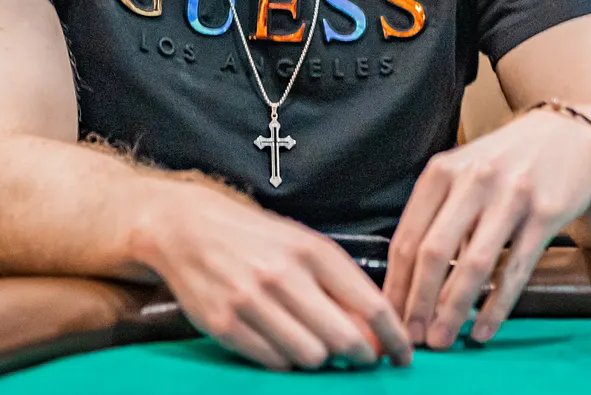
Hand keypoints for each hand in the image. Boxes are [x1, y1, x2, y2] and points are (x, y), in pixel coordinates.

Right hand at [136, 179, 412, 370]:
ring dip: (319, 358)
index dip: (393, 338)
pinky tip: (280, 342)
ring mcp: (251, 302)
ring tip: (312, 342)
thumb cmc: (255, 238)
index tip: (402, 355)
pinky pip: (274, 362)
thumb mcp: (304, 245)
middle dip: (359, 356)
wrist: (188, 228)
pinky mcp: (225, 325)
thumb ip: (340, 285)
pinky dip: (284, 360)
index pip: (370, 305)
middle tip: (359, 357)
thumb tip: (375, 332)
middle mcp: (283, 276)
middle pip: (343, 340)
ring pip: (310, 357)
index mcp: (312, 251)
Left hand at [384, 105, 590, 348]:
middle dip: (418, 302)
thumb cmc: (505, 161)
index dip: (396, 283)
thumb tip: (407, 280)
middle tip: (411, 338)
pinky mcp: (545, 212)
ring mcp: (511, 195)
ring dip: (453, 309)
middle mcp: (473, 180)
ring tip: (441, 340)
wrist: (566, 133)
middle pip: (434, 252)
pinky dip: (497, 304)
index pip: (408, 236)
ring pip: (473, 263)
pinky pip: (516, 268)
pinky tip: (483, 329)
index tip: (389, 316)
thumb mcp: (462, 173)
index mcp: (442, 172)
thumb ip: (436, 216)